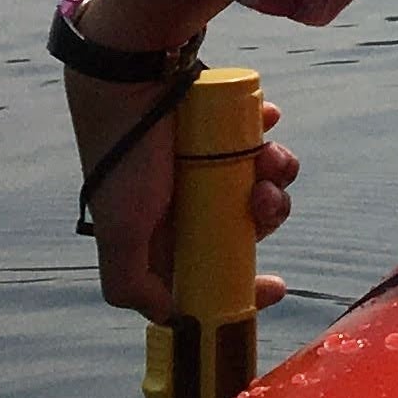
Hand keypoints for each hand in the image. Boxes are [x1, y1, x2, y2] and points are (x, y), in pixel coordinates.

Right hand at [67, 68, 298, 317]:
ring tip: (266, 154)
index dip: (244, 287)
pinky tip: (265, 122)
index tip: (277, 287)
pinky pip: (262, 140)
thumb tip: (171, 317)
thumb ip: (132, 284)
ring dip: (276, 174)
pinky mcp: (225, 126)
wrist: (129, 80)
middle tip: (263, 197)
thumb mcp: (120, 233)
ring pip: (263, 183)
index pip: (213, 273)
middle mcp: (191, 203)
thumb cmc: (125, 161)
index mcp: (167, 236)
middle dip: (267, 214)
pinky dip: (269, 136)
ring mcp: (209, 163)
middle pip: (249, 224)